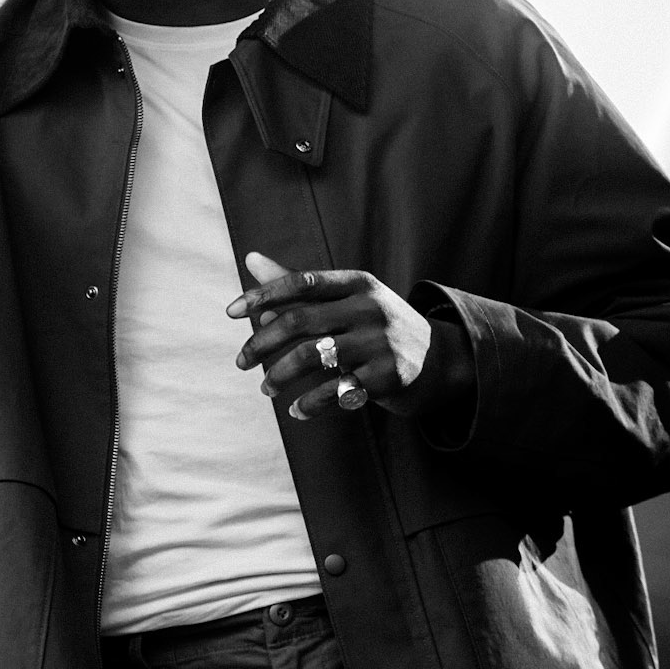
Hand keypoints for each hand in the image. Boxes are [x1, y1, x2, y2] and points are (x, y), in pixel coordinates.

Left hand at [226, 253, 472, 420]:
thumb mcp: (348, 298)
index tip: (230, 312)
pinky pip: (336, 391)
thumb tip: (250, 258)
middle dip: (261, 344)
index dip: (263, 295)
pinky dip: (310, 404)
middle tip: (241, 362)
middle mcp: (370, 308)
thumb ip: (298, 284)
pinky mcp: (387, 377)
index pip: (301, 282)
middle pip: (299, 321)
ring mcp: (380, 342)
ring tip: (266, 388)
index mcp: (358, 283)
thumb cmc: (377, 326)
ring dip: (279, 375)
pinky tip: (296, 411)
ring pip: (311, 357)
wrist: (439, 360)